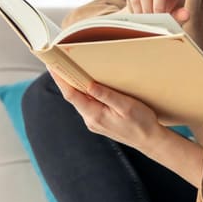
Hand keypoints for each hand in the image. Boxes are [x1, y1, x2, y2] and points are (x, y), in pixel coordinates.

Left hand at [48, 69, 162, 151]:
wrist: (150, 140)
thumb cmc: (142, 123)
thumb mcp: (126, 106)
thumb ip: (106, 95)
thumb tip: (89, 84)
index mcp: (95, 115)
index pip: (71, 94)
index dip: (60, 79)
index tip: (52, 65)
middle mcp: (90, 120)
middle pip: (73, 96)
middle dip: (65, 79)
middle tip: (58, 61)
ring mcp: (94, 121)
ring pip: (80, 100)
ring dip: (75, 85)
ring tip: (70, 68)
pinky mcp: (99, 121)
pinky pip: (87, 104)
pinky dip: (84, 92)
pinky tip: (87, 84)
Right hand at [123, 0, 188, 23]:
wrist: (152, 13)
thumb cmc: (168, 12)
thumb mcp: (175, 15)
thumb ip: (180, 15)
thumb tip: (186, 15)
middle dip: (158, 4)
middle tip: (157, 17)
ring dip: (146, 8)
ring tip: (148, 20)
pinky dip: (135, 7)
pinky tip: (139, 16)